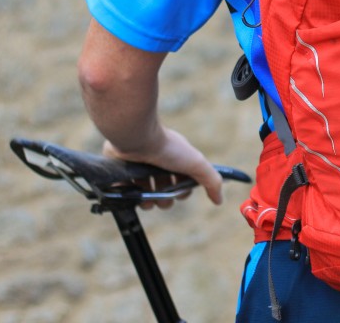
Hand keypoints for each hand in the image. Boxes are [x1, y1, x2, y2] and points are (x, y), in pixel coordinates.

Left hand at [103, 127, 223, 207]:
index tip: (178, 192)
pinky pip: (124, 190)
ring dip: (146, 202)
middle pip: (163, 193)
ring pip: (144, 195)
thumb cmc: (167, 148)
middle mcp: (157, 164)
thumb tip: (219, 200)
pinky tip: (131, 192)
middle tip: (160, 197)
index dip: (181, 193)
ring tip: (144, 199)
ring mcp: (139, 168)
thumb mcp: (196, 163)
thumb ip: (212, 180)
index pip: (181, 184)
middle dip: (164, 200)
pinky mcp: (121, 171)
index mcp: (175, 161)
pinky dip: (128, 195)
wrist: (136, 138)